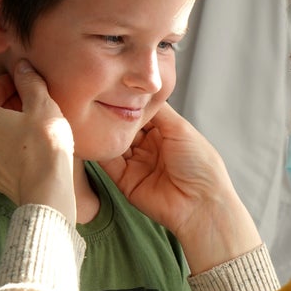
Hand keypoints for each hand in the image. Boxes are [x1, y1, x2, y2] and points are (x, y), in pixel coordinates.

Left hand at [0, 60, 75, 221]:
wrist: (46, 191)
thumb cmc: (45, 147)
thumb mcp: (43, 106)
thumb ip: (30, 83)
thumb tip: (23, 67)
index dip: (8, 83)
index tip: (25, 82)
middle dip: (8, 105)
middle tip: (32, 103)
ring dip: (8, 127)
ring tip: (33, 126)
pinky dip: (10, 147)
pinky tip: (30, 148)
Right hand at [100, 103, 261, 272]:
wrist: (200, 204)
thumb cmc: (200, 164)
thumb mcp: (181, 129)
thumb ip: (159, 111)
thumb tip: (140, 90)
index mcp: (167, 133)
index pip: (141, 113)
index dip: (129, 101)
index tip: (112, 86)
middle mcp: (150, 147)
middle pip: (124, 126)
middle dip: (113, 115)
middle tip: (96, 98)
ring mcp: (136, 163)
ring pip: (113, 142)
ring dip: (104, 130)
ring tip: (90, 113)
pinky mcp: (124, 180)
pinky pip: (107, 162)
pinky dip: (98, 149)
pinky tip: (90, 134)